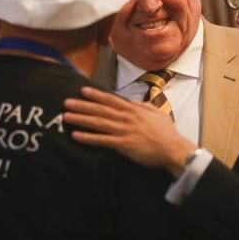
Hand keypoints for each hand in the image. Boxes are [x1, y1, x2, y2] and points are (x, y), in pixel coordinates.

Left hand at [64, 87, 196, 176]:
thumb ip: (143, 106)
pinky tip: (76, 136)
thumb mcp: (157, 113)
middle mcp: (125, 117)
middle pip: (99, 109)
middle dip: (82, 105)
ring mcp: (123, 130)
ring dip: (80, 119)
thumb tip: (133, 102)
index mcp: (133, 109)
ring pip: (97, 122)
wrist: (172, 148)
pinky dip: (88, 138)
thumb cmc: (167, 132)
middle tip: (66, 102)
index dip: (95, 95)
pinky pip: (101, 140)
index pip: (110, 99)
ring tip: (66, 116)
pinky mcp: (122, 144)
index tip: (82, 90)